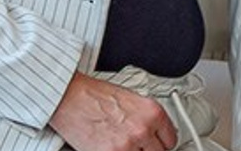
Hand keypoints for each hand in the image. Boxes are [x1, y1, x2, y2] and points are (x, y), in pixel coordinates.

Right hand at [49, 72, 177, 150]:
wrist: (70, 97)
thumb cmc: (95, 95)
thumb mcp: (131, 100)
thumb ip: (145, 118)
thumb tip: (153, 132)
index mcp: (152, 112)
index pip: (171, 139)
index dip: (162, 143)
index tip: (158, 145)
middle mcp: (143, 129)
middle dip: (147, 149)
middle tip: (137, 145)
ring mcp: (127, 145)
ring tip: (121, 144)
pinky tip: (110, 147)